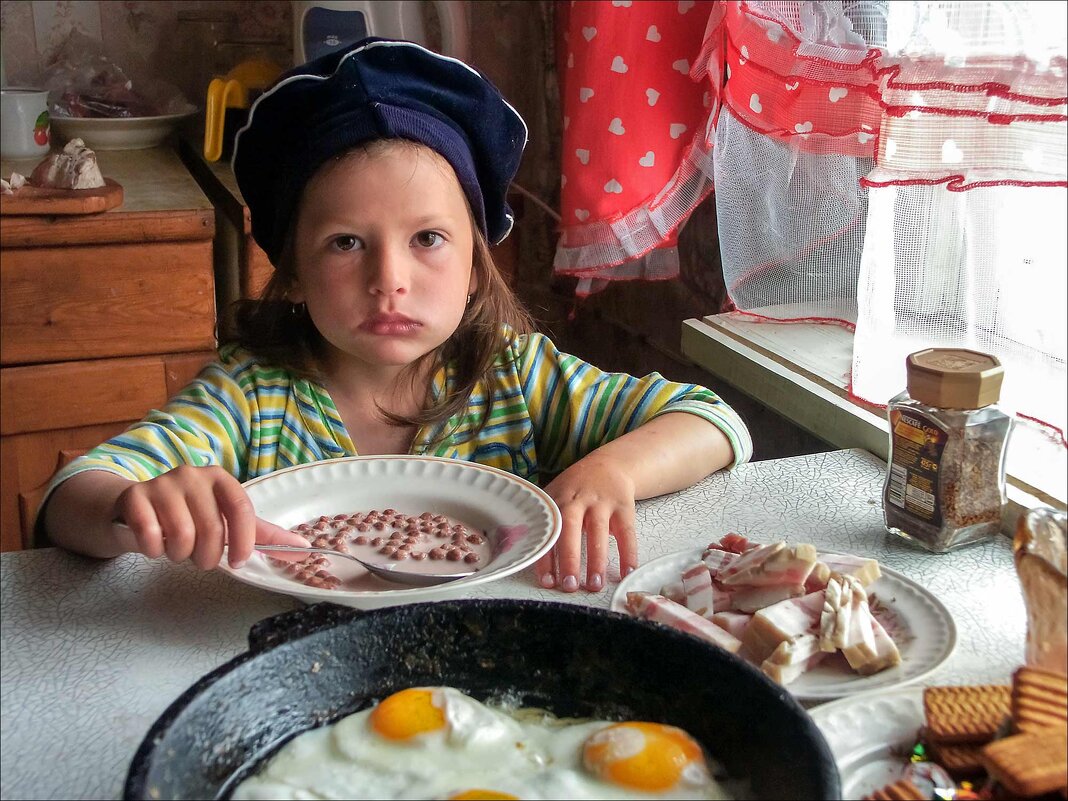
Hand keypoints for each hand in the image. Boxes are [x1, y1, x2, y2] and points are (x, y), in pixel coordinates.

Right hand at [112, 465, 306, 569]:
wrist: (134, 508)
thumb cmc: (189, 516)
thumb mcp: (226, 521)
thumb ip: (262, 535)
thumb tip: (303, 547)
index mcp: (220, 479)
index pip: (241, 509)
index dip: (243, 540)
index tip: (239, 562)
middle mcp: (192, 475)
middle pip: (211, 529)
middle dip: (208, 556)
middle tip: (200, 558)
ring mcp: (162, 483)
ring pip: (181, 536)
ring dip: (180, 555)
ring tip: (177, 550)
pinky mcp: (134, 497)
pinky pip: (150, 535)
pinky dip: (153, 550)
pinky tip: (154, 545)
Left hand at [533, 455, 638, 592]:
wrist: (609, 464)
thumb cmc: (575, 490)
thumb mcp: (555, 497)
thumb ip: (545, 523)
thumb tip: (529, 558)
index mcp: (555, 502)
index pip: (547, 533)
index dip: (546, 558)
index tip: (548, 582)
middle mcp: (576, 500)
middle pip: (570, 529)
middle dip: (569, 558)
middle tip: (569, 585)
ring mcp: (601, 502)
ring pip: (598, 532)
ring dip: (597, 560)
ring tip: (595, 585)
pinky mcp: (623, 505)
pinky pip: (626, 532)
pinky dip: (628, 552)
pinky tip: (627, 571)